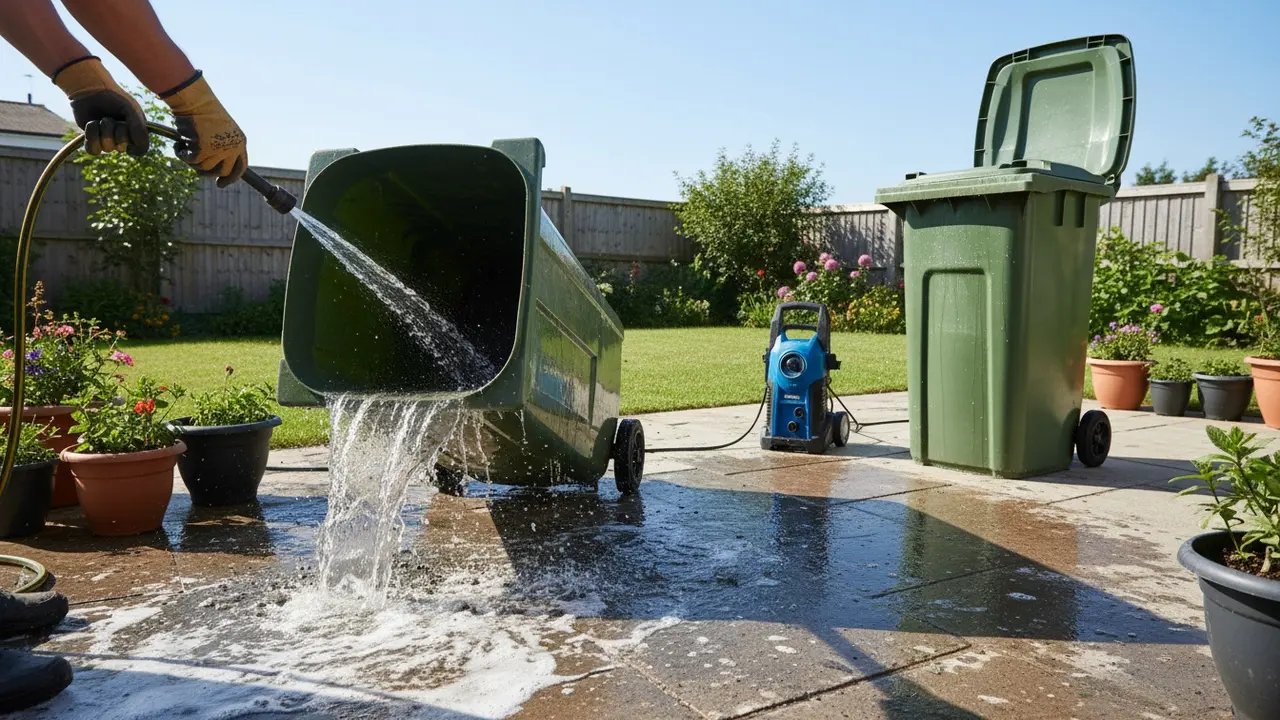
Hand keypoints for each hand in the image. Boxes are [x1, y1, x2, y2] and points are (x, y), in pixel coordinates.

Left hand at [51, 56, 147, 155]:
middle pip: (121, 148)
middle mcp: (123, 138)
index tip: (128, 133)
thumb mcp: (131, 109)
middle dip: (115, 131)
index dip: (134, 144)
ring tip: (100, 119)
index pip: (140, 149)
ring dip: (102, 131)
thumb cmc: (113, 97)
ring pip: (106, 148)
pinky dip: (91, 137)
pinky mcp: (92, 140)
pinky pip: (92, 150)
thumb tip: (139, 150)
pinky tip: (92, 124)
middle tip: (112, 118)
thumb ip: (139, 128)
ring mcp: (107, 139)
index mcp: (136, 131)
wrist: (90, 89)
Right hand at [161, 71, 246, 187]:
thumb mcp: (221, 130)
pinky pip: (191, 161)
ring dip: (193, 161)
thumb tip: (213, 170)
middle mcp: (232, 148)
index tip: (221, 184)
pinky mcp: (203, 150)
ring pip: (204, 168)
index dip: (230, 178)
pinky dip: (182, 154)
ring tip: (186, 147)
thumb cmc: (205, 112)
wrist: (196, 101)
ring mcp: (219, 150)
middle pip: (222, 172)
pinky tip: (178, 145)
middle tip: (196, 166)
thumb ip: (222, 148)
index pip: (240, 167)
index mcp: (240, 142)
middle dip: (208, 172)